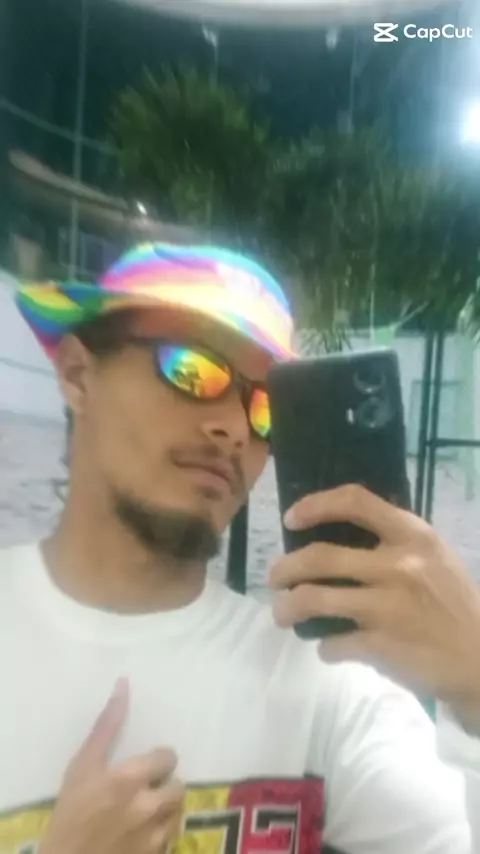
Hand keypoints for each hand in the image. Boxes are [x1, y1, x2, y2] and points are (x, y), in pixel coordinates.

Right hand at [39, 679, 184, 853]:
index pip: (168, 758)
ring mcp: (154, 836)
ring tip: (147, 811)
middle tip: (147, 789)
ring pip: (178, 812)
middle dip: (165, 786)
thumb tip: (124, 683)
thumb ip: (106, 726)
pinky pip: (170, 838)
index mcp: (130, 779)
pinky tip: (143, 834)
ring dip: (166, 810)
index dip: (160, 760)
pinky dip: (161, 834)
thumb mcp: (81, 766)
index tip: (149, 765)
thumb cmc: (69, 814)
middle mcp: (148, 806)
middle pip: (178, 786)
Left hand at [269, 485, 479, 726]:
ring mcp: (387, 607)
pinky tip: (329, 648)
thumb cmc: (454, 603)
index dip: (315, 506)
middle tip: (275, 578)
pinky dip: (324, 648)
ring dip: (287, 608)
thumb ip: (393, 540)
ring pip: (313, 599)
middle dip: (285, 568)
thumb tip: (335, 532)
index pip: (354, 501)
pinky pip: (331, 644)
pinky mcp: (381, 646)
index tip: (292, 519)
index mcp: (412, 536)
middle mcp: (397, 565)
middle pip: (319, 556)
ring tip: (282, 613)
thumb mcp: (433, 556)